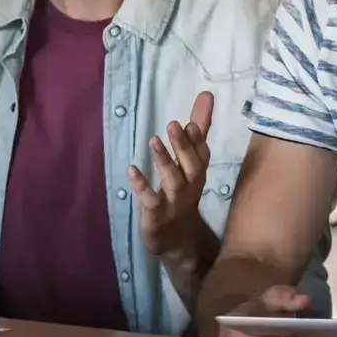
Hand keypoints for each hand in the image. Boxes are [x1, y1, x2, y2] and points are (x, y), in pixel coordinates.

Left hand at [135, 91, 213, 263]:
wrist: (179, 241)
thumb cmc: (184, 193)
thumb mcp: (191, 162)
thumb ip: (197, 130)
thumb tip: (206, 95)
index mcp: (196, 172)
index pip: (202, 152)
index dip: (199, 135)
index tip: (195, 117)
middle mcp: (189, 186)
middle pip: (191, 165)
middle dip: (183, 145)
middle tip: (174, 124)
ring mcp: (174, 202)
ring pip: (173, 181)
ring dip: (164, 161)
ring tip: (153, 140)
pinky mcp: (156, 215)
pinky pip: (150, 200)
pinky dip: (141, 186)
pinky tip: (131, 170)